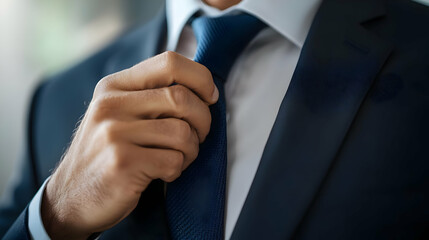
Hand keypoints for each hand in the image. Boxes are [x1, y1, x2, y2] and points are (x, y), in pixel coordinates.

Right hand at [41, 51, 218, 239]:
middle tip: (199, 135)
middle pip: (182, 98)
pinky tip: (163, 173)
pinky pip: (174, 160)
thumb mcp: (118, 115)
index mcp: (114, 86)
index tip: (210, 97)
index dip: (201, 78)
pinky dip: (178, 170)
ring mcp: (114, 133)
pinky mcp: (122, 163)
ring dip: (191, 150)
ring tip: (177, 157)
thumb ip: (150, 97)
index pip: (170, 63)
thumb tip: (204, 90)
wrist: (71, 197)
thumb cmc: (106, 154)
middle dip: (204, 120)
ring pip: (182, 132)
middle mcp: (111, 105)